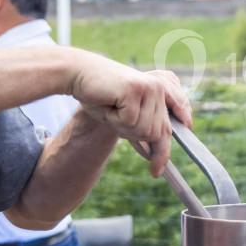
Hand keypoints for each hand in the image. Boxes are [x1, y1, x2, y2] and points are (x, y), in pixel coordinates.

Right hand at [68, 54, 190, 176]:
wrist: (78, 74)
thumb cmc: (100, 96)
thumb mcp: (125, 115)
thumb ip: (143, 128)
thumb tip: (154, 154)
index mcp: (162, 91)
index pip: (168, 126)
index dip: (164, 151)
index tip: (156, 172)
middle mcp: (159, 87)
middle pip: (156, 133)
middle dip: (131, 135)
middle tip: (113, 117)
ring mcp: (150, 87)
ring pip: (143, 130)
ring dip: (122, 127)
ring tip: (111, 107)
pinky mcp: (136, 89)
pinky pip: (129, 121)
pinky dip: (114, 119)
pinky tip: (107, 103)